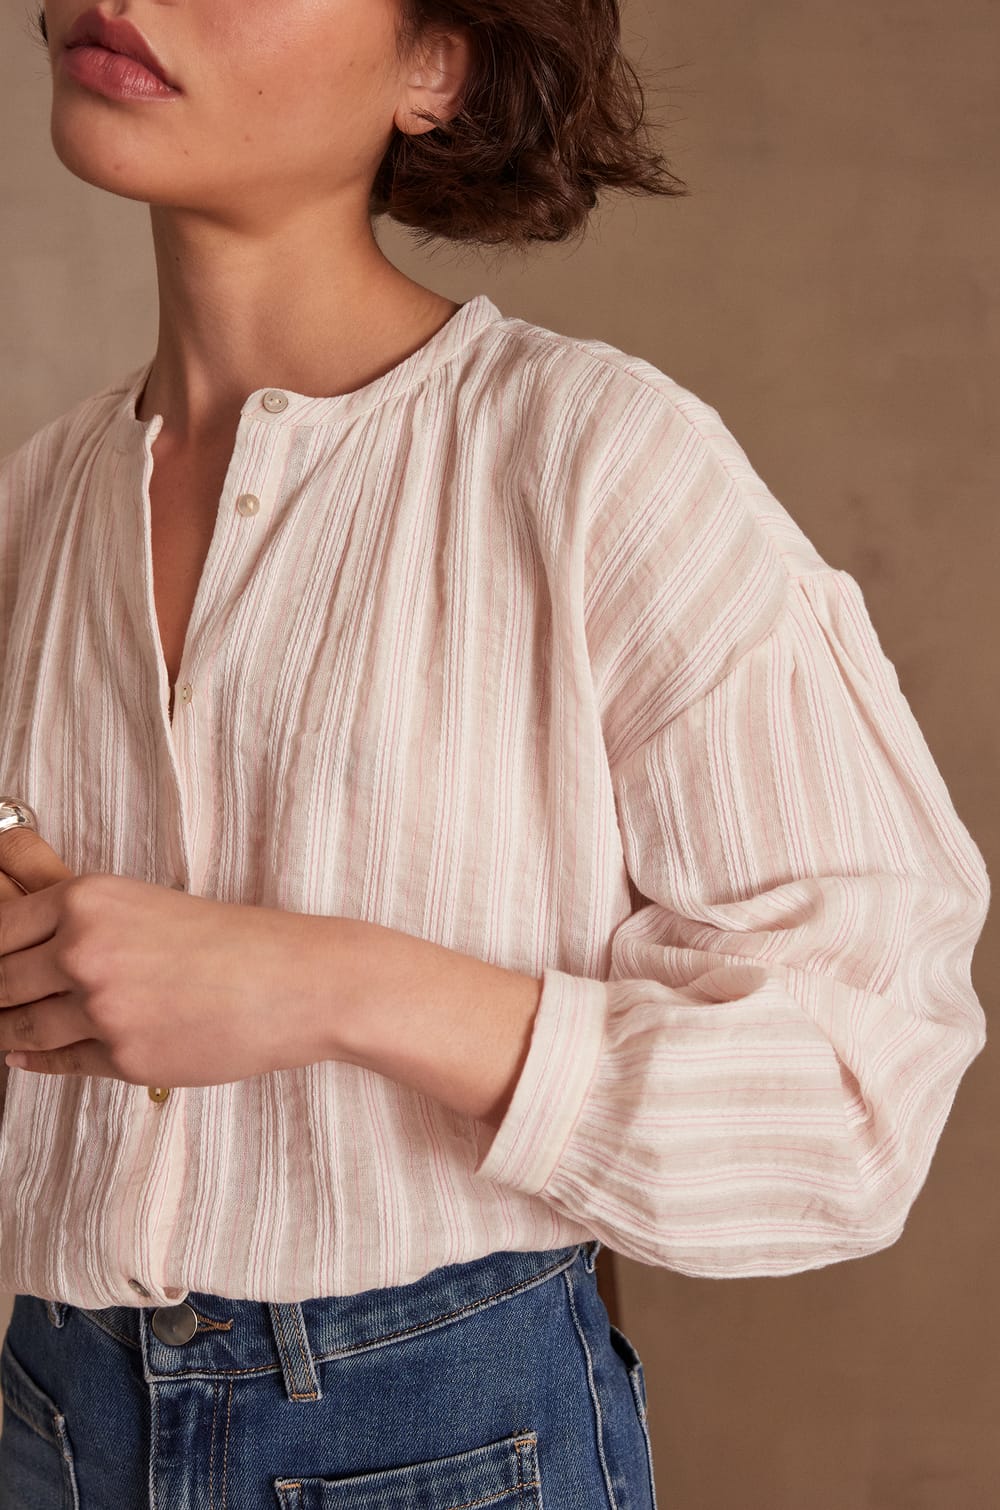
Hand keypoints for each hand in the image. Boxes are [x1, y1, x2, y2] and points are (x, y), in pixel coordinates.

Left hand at [0, 830, 334, 1085]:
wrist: (293, 981)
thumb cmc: (231, 941)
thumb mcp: (146, 906)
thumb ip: (82, 926)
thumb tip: (21, 954)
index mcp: (88, 900)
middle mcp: (84, 951)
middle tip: (1, 999)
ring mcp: (101, 1009)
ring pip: (21, 1028)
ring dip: (8, 1031)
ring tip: (3, 1030)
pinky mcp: (123, 1058)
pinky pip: (59, 1062)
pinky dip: (36, 1060)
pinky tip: (25, 1056)